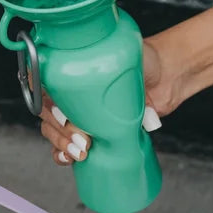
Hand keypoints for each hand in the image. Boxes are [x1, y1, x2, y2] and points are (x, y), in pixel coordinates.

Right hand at [38, 0, 212, 167]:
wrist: (169, 75)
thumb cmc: (147, 59)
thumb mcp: (124, 53)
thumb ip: (110, 63)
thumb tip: (97, 84)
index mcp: (70, 69)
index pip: (43, 87)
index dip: (47, 105)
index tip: (63, 116)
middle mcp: (71, 90)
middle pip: (47, 113)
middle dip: (59, 131)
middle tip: (82, 140)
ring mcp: (81, 111)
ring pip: (54, 130)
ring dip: (60, 144)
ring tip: (81, 152)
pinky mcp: (94, 128)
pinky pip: (68, 143)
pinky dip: (63, 153)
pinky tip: (70, 159)